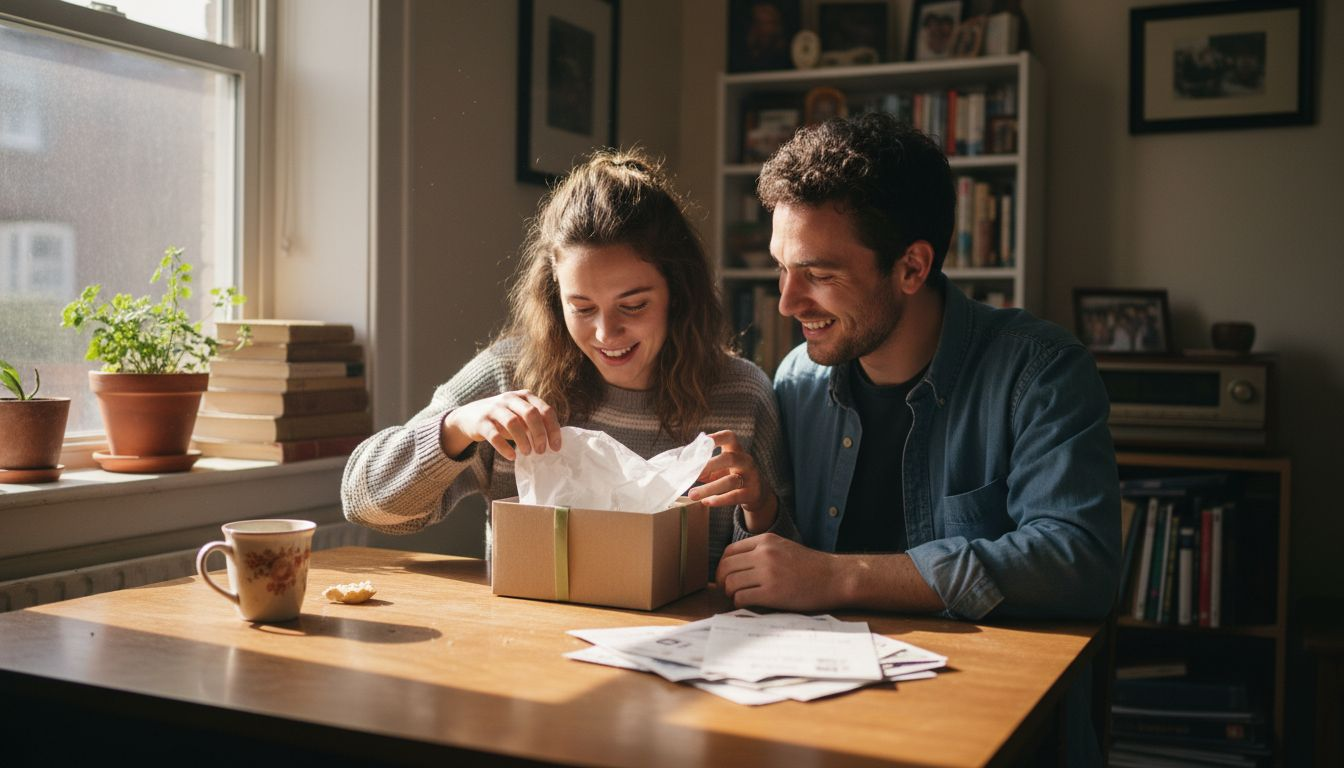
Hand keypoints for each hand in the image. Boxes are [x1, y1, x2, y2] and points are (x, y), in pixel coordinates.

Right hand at [441, 390, 561, 460]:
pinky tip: (511, 457)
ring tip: (527, 453)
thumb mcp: (520, 416)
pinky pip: (494, 435)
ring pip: (512, 422)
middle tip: (542, 451)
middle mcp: (510, 399)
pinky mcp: (481, 421)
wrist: (469, 416)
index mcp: (524, 396)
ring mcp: (494, 408)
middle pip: (530, 413)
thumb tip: (554, 442)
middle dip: (539, 434)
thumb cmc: (502, 419)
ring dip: (523, 440)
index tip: (556, 447)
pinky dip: (504, 448)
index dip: (553, 429)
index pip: (545, 410)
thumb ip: (535, 424)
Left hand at [687, 430, 777, 531]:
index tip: (703, 441)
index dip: (717, 437)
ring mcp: (750, 477)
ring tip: (692, 494)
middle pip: (729, 458)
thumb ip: (705, 468)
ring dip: (709, 488)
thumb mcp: (721, 468)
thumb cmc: (732, 475)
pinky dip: (719, 500)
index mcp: (736, 450)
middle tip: (692, 473)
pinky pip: (734, 496)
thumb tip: (686, 471)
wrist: (756, 491)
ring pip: (730, 481)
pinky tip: (706, 501)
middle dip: (709, 465)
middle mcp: (745, 461)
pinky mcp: (751, 493)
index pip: (729, 437)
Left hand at [714, 533, 842, 611]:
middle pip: (725, 567)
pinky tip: (747, 603)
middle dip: (721, 581)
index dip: (722, 566)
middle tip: (727, 590)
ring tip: (739, 597)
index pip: (728, 552)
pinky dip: (739, 603)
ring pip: (730, 583)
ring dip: (730, 593)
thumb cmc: (809, 566)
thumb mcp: (783, 547)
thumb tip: (735, 566)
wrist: (834, 577)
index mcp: (765, 540)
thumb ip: (760, 552)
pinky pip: (741, 598)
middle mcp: (764, 554)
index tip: (726, 576)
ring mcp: (768, 573)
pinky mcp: (772, 593)